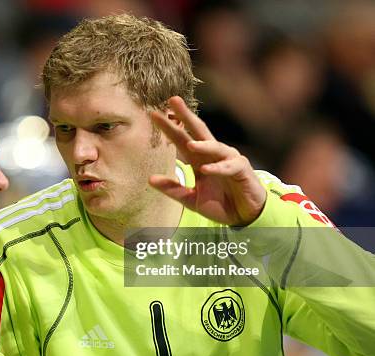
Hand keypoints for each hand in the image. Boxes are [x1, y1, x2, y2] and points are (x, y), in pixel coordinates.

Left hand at [149, 96, 265, 225]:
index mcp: (198, 159)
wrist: (243, 217)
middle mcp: (213, 155)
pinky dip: (218, 168)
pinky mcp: (242, 170)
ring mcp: (228, 160)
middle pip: (198, 131)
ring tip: (190, 144)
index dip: (169, 127)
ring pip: (215, 147)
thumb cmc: (219, 204)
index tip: (154, 114)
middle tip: (173, 100)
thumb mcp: (190, 199)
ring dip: (203, 144)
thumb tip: (150, 179)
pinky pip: (229, 166)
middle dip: (186, 116)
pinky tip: (206, 169)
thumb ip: (173, 189)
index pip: (181, 139)